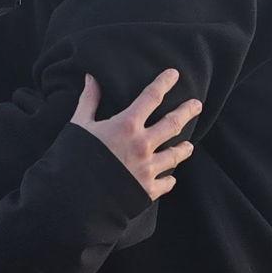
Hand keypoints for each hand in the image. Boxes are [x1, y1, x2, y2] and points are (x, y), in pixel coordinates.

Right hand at [72, 69, 200, 200]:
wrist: (75, 198)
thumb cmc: (74, 158)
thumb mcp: (79, 125)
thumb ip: (89, 100)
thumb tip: (91, 77)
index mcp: (127, 125)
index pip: (151, 97)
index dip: (164, 83)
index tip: (174, 74)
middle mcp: (143, 145)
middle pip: (173, 123)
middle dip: (187, 111)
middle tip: (197, 105)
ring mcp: (148, 169)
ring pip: (175, 155)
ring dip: (184, 149)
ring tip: (188, 146)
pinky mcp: (147, 191)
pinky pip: (166, 183)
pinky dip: (168, 180)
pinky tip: (170, 179)